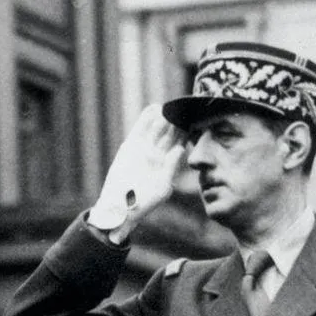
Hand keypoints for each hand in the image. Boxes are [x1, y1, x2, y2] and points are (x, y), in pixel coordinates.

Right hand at [88, 105, 181, 238]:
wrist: (119, 208)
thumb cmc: (143, 203)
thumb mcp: (163, 187)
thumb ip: (171, 167)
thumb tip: (180, 149)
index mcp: (168, 163)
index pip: (181, 142)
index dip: (188, 131)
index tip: (196, 119)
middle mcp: (157, 154)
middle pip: (170, 132)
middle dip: (177, 120)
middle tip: (185, 107)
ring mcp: (144, 149)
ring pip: (157, 128)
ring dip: (164, 116)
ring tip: (172, 106)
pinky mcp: (130, 147)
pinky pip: (140, 129)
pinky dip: (146, 118)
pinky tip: (156, 108)